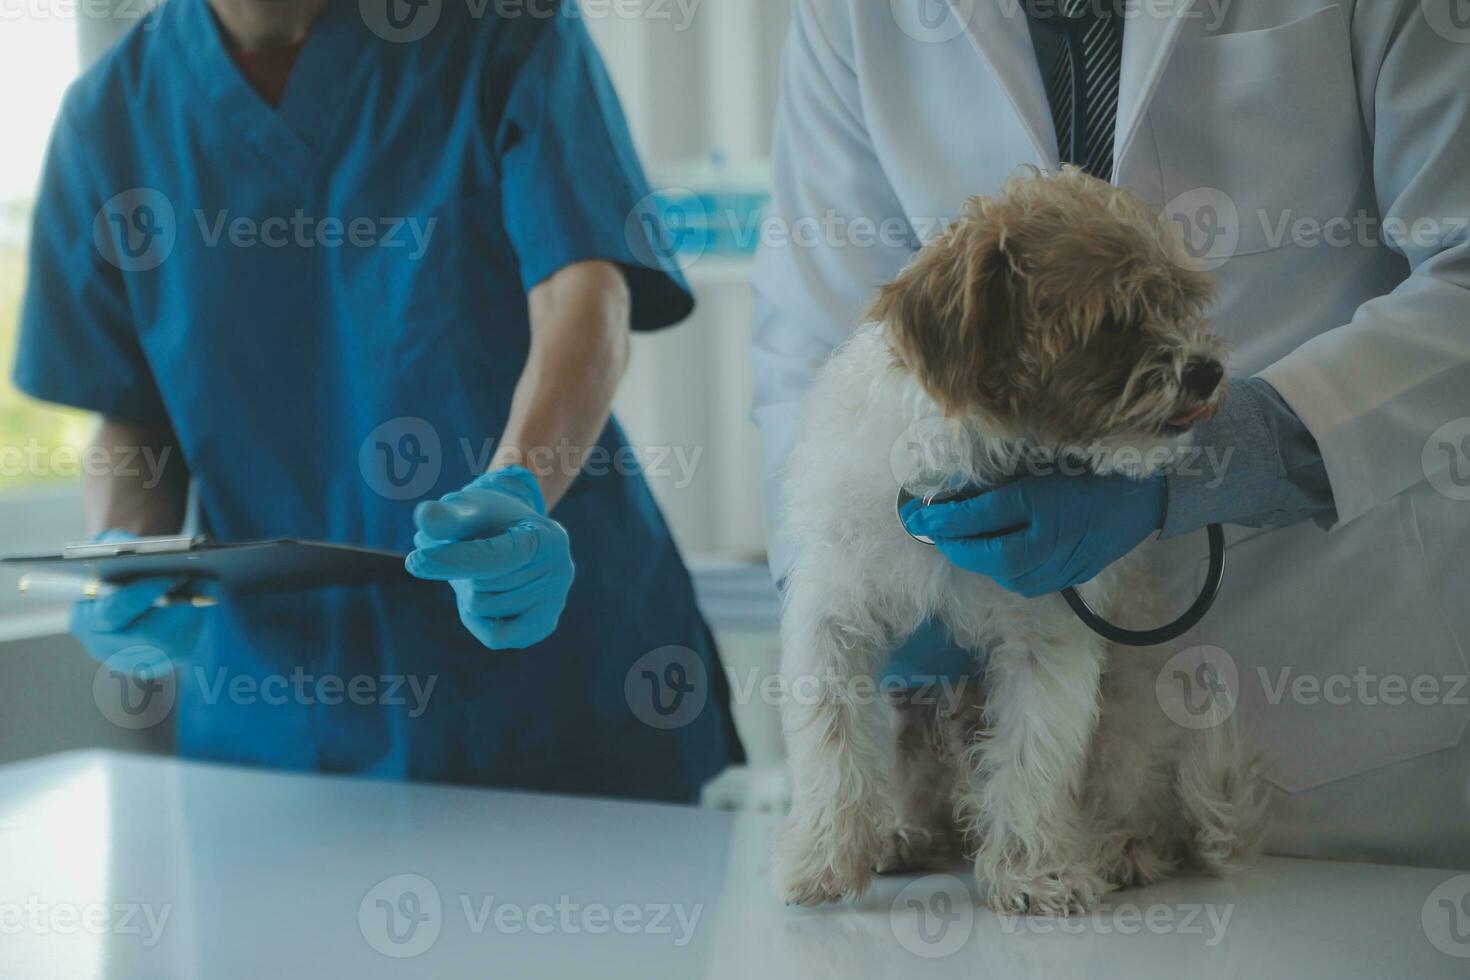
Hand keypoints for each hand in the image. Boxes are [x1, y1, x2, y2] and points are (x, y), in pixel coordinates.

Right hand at [70, 532, 208, 672]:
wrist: (116, 593)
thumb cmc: (110, 567)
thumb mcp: (104, 551)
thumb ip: (113, 546)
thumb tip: (141, 548)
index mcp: (86, 621)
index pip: (112, 613)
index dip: (140, 597)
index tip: (166, 578)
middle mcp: (106, 648)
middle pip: (148, 636)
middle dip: (178, 607)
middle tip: (203, 580)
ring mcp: (133, 661)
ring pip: (172, 643)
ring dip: (193, 611)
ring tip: (209, 582)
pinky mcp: (159, 663)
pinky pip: (183, 646)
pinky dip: (196, 619)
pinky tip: (205, 596)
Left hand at [406, 467, 574, 649]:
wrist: (516, 533)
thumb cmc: (489, 518)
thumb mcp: (468, 507)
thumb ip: (447, 515)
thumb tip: (425, 519)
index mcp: (547, 537)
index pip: (493, 558)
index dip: (451, 560)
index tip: (415, 561)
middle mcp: (561, 572)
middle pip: (481, 588)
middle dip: (459, 571)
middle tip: (462, 550)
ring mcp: (555, 603)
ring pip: (481, 609)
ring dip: (466, 590)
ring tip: (477, 570)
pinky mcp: (543, 626)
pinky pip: (494, 636)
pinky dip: (476, 617)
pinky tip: (484, 595)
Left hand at [902, 473, 1166, 598]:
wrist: (1151, 494)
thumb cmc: (1096, 465)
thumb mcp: (1045, 461)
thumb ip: (1005, 477)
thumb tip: (958, 489)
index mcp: (1041, 505)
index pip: (976, 517)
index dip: (940, 517)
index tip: (914, 513)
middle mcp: (1047, 542)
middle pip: (984, 553)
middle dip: (950, 543)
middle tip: (925, 528)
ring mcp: (1060, 566)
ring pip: (1001, 572)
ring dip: (974, 558)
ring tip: (954, 540)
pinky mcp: (1069, 578)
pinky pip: (1024, 581)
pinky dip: (1002, 568)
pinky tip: (991, 554)